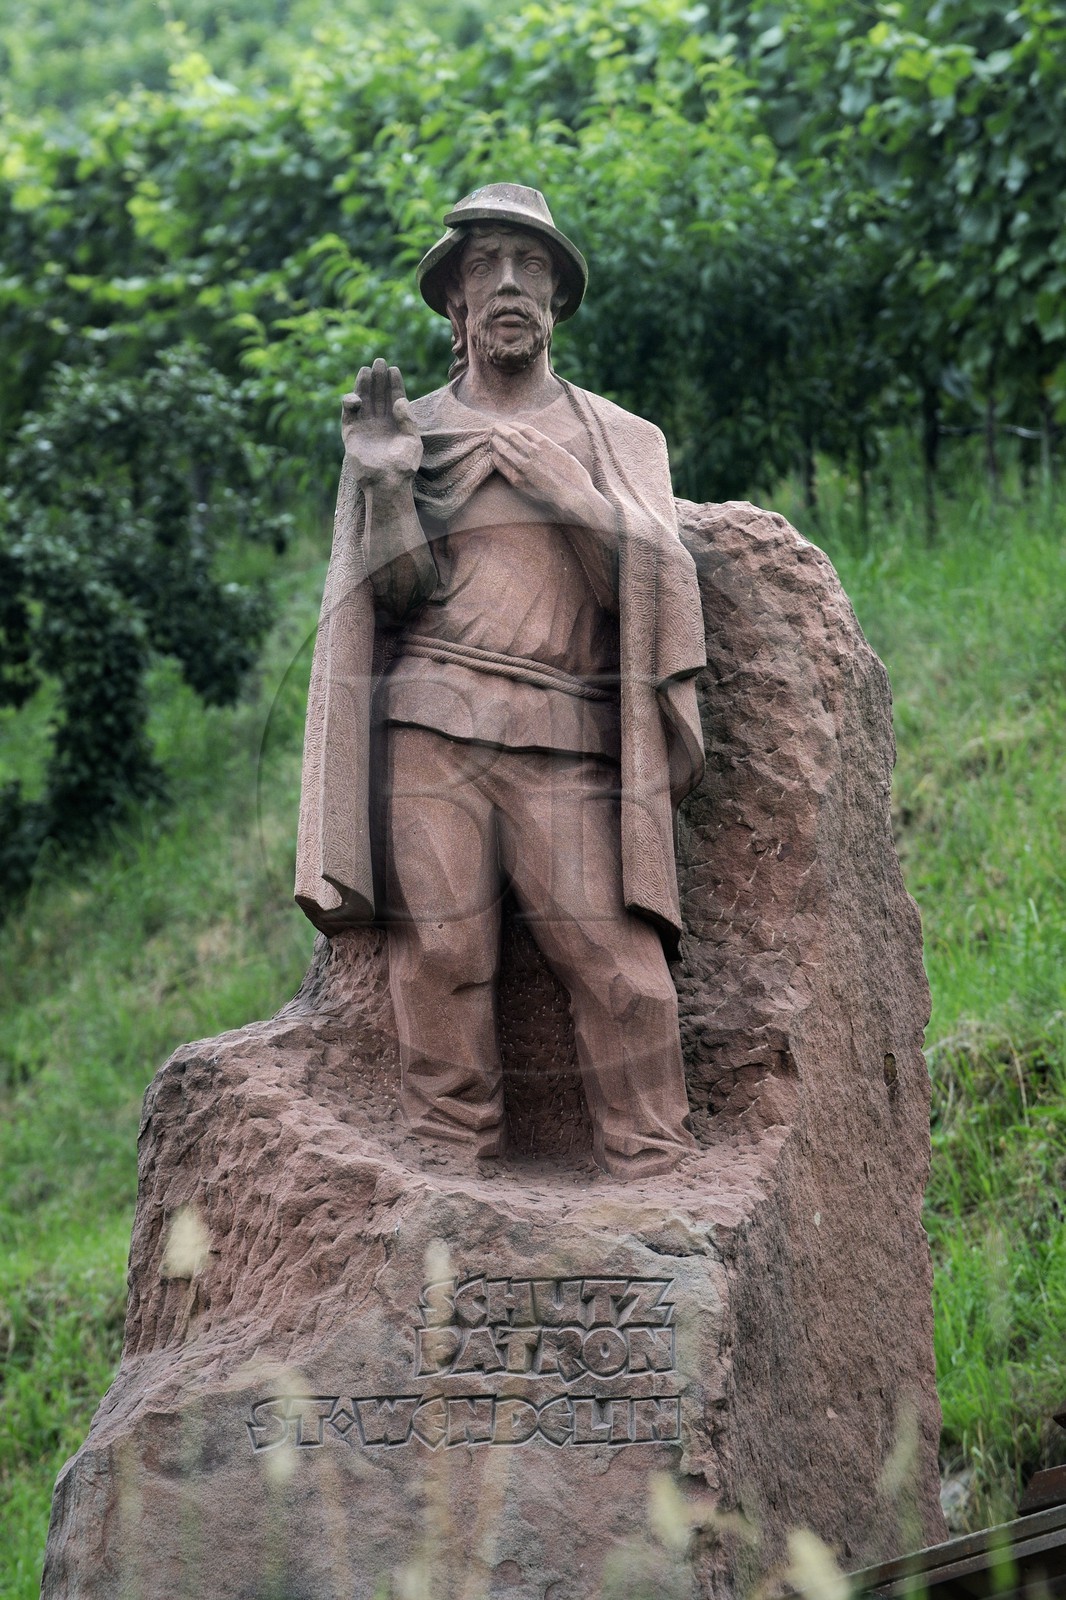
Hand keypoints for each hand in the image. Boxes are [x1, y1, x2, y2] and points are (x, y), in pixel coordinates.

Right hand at [341, 358, 422, 487]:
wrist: (386, 484)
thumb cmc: (404, 467)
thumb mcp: (413, 441)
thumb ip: (407, 420)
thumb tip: (400, 400)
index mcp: (397, 424)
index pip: (394, 398)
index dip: (393, 384)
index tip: (394, 369)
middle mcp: (380, 423)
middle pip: (378, 395)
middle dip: (378, 379)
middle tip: (379, 362)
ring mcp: (365, 427)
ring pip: (363, 401)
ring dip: (363, 385)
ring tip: (366, 370)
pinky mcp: (351, 434)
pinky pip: (348, 414)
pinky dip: (350, 404)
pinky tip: (357, 397)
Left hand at [490, 421, 610, 529]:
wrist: (574, 498)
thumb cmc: (576, 479)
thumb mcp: (567, 457)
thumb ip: (555, 450)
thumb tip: (552, 449)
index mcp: (546, 444)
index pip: (525, 429)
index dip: (514, 425)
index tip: (509, 424)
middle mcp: (533, 452)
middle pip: (512, 436)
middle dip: (502, 430)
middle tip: (495, 428)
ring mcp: (525, 466)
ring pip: (505, 449)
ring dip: (496, 442)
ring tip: (491, 438)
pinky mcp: (520, 481)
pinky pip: (503, 466)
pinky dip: (497, 459)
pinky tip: (493, 455)